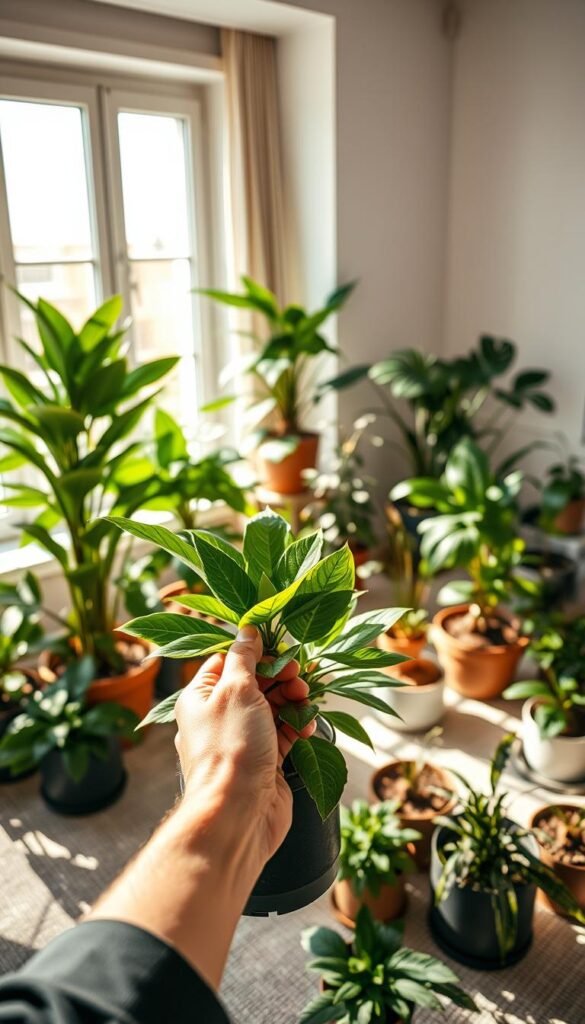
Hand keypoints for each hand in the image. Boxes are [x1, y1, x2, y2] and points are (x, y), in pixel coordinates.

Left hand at [175, 625, 315, 867]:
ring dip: (293, 699)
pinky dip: (298, 727)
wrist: (239, 813)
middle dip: (280, 676)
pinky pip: (285, 734)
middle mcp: (219, 718)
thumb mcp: (236, 689)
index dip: (253, 652)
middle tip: (298, 673)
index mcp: (201, 697)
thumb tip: (246, 630)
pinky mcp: (266, 762)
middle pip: (254, 683)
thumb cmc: (231, 747)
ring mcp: (243, 741)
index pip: (226, 661)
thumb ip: (244, 657)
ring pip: (273, 708)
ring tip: (306, 699)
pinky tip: (309, 727)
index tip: (278, 648)